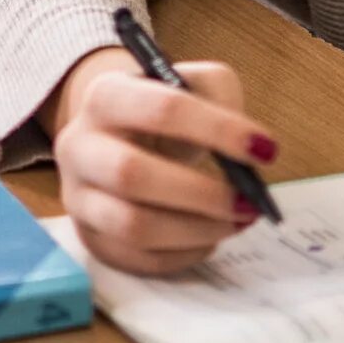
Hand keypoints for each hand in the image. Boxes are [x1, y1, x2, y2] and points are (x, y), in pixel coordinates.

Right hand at [48, 48, 277, 274]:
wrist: (115, 136)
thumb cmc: (162, 111)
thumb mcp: (192, 84)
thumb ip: (221, 96)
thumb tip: (252, 148)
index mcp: (106, 96)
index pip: (161, 109)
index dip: (217, 130)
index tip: (265, 150)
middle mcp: (79, 147)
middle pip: (132, 175)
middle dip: (201, 194)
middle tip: (249, 203)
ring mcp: (79, 198)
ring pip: (133, 226)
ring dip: (197, 230)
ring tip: (237, 221)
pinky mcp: (91, 239)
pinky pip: (137, 259)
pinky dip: (184, 254)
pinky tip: (209, 237)